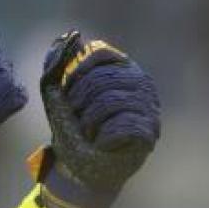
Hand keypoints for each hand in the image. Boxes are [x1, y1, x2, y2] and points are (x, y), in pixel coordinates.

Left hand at [32, 31, 160, 207]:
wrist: (83, 171)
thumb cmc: (72, 130)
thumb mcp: (58, 96)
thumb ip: (59, 66)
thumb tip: (67, 35)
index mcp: (119, 68)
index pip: (97, 54)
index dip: (74, 74)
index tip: (68, 93)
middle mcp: (139, 82)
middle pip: (100, 80)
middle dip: (78, 102)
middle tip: (78, 119)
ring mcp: (148, 107)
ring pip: (109, 102)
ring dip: (88, 122)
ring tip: (89, 131)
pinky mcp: (150, 132)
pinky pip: (120, 126)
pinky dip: (102, 138)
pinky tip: (102, 144)